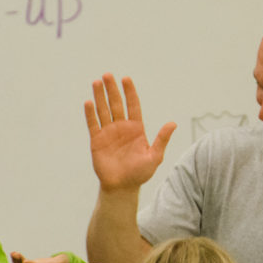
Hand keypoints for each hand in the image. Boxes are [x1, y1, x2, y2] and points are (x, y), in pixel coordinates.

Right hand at [84, 73, 175, 191]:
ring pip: (103, 110)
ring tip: (97, 82)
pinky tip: (89, 102)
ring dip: (100, 96)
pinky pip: (93, 124)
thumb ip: (162, 139)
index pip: (133, 105)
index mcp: (136, 128)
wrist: (122, 187)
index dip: (130, 92)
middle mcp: (121, 127)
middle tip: (108, 75)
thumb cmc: (140, 173)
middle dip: (112, 89)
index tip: (126, 79)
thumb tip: (173, 123)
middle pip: (116, 104)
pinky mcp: (97, 140)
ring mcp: (108, 133)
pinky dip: (90, 113)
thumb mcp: (154, 156)